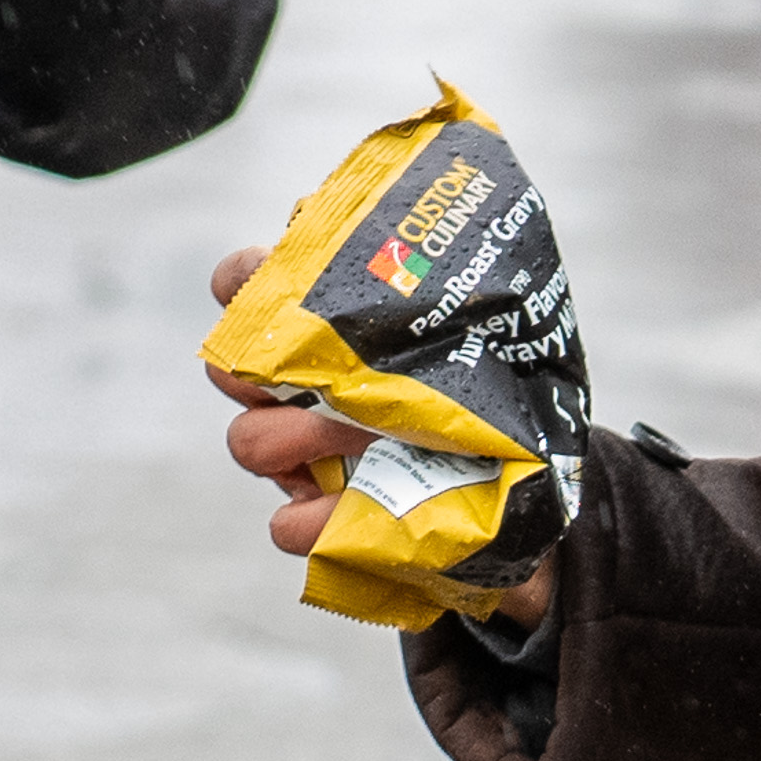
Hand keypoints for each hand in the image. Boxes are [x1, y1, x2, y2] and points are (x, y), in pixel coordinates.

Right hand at [205, 243, 557, 624]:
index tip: (285, 286)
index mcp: (326, 325)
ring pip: (248, 441)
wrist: (531, 476)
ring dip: (297, 438)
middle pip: (229, 365)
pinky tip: (354, 512)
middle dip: (268, 368)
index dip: (248, 279)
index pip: (246, 281)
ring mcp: (299, 454)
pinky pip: (287, 524)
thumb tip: (454, 235)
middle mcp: (298, 385)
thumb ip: (450, 284)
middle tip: (332, 375)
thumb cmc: (497, 386)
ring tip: (364, 438)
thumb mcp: (487, 324)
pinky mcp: (320, 519)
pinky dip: (315, 521)